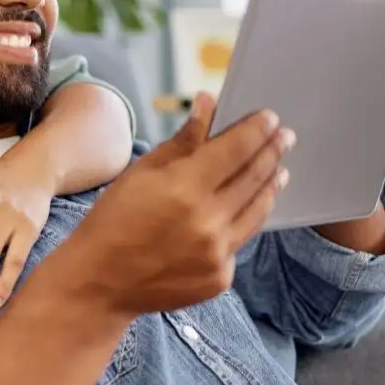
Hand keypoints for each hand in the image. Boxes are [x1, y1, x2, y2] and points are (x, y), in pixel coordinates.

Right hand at [64, 93, 292, 316]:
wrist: (101, 281)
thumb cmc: (114, 220)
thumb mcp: (142, 172)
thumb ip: (183, 140)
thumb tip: (208, 103)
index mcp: (184, 187)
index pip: (236, 149)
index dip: (256, 130)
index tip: (270, 117)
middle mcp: (208, 220)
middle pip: (254, 177)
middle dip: (272, 151)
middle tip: (284, 136)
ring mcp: (217, 253)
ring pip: (258, 211)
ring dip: (271, 185)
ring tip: (278, 169)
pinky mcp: (220, 277)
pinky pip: (241, 241)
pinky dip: (245, 220)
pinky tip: (246, 208)